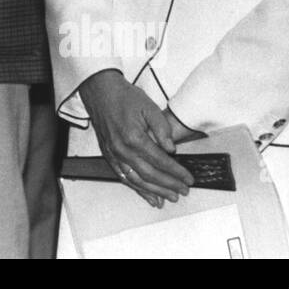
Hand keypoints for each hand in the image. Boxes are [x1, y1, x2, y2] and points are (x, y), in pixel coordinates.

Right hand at [79, 70, 194, 207]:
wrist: (99, 90)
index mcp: (134, 137)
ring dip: (154, 191)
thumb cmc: (123, 96)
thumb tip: (171, 148)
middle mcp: (122, 149)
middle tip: (183, 191)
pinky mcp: (108, 155)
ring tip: (168, 198)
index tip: (188, 178)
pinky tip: (147, 195)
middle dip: (169, 185)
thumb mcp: (149, 106)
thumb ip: (162, 128)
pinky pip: (123, 177)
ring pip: (137, 180)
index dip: (176, 172)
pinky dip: (137, 188)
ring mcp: (113, 154)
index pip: (160, 161)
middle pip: (150, 174)